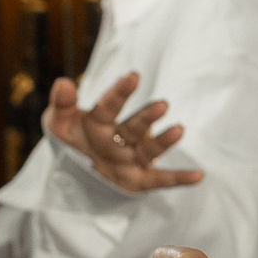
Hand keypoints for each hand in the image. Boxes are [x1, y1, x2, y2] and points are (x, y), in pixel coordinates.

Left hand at [44, 74, 204, 191]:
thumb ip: (62, 104)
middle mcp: (119, 138)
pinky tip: (199, 176)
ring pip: (149, 149)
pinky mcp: (138, 180)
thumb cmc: (70, 140)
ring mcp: (131, 159)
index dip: (120, 93)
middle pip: (134, 127)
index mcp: (99, 122)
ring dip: (163, 141)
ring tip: (178, 130)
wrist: (73, 171)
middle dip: (146, 118)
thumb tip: (63, 83)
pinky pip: (160, 180)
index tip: (133, 77)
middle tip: (161, 105)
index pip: (109, 107)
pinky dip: (179, 179)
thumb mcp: (58, 123)